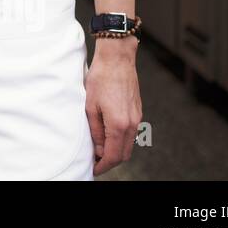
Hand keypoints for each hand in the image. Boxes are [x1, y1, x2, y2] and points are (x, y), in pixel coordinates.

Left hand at [84, 37, 141, 175]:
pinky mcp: (137, 111)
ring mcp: (137, 117)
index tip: (93, 169)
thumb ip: (95, 131)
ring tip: (99, 149)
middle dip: (110, 161)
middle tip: (94, 162)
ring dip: (115, 150)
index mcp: (119, 124)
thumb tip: (98, 149)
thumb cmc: (101, 79)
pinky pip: (130, 133)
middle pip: (124, 154)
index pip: (113, 156)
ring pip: (128, 144)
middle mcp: (131, 124)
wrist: (117, 58)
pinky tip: (108, 135)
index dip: (103, 166)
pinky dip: (120, 140)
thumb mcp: (90, 106)